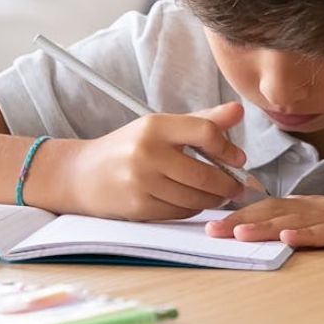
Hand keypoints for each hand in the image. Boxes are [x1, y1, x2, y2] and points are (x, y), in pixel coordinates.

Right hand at [38, 102, 248, 220]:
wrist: (83, 175)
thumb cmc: (130, 148)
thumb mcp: (161, 127)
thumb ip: (202, 121)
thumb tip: (239, 111)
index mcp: (155, 126)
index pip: (205, 132)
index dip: (228, 148)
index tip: (238, 158)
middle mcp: (147, 152)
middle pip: (205, 173)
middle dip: (228, 184)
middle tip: (238, 186)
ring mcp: (141, 182)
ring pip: (195, 197)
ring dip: (214, 199)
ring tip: (220, 195)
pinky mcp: (139, 207)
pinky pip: (180, 212)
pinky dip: (193, 208)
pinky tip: (194, 201)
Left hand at [203, 172, 323, 247]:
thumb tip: (298, 236)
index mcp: (321, 209)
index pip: (275, 208)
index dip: (244, 214)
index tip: (214, 223)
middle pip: (276, 211)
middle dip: (241, 220)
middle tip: (208, 229)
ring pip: (297, 219)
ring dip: (264, 226)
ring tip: (235, 232)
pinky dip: (309, 233)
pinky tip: (289, 236)